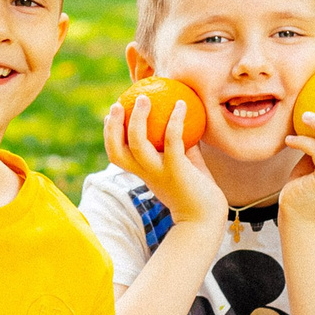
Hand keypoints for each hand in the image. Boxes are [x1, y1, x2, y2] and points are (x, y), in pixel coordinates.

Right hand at [103, 90, 226, 228]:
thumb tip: (181, 115)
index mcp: (141, 172)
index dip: (108, 134)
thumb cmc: (196, 188)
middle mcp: (145, 172)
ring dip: (138, 118)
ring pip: (137, 143)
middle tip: (118, 103)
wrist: (206, 217)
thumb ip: (179, 142)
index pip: (116, 154)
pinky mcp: (177, 170)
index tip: (110, 114)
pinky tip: (182, 104)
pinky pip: (173, 141)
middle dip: (112, 126)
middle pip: (117, 150)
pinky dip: (175, 121)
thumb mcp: (183, 162)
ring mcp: (159, 172)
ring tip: (144, 98)